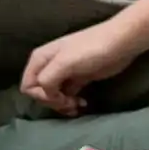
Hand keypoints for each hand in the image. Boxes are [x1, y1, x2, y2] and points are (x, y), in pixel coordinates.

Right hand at [21, 19, 137, 115]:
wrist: (120, 43)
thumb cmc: (91, 50)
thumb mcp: (64, 63)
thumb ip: (48, 79)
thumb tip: (48, 95)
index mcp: (40, 59)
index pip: (28, 86)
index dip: (42, 97)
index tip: (61, 98)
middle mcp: (48, 65)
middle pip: (39, 93)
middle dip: (53, 102)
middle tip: (70, 104)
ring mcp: (63, 72)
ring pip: (53, 95)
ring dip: (62, 105)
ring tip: (77, 106)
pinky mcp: (78, 78)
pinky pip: (66, 95)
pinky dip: (71, 102)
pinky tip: (82, 103)